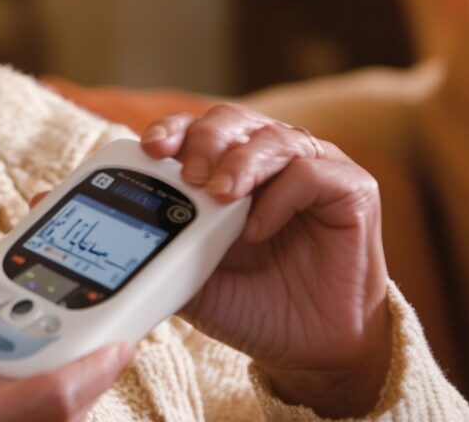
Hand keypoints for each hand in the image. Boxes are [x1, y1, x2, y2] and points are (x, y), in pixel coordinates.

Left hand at [139, 105, 391, 416]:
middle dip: (204, 141)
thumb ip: (164, 247)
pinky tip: (259, 227)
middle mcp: (268, 159)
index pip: (196, 129)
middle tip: (191, 177)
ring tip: (220, 196)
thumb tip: (118, 233)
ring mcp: (312, 168)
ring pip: (271, 138)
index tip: (151, 148)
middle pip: (230, 120)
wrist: (306, 348)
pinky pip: (311, 171)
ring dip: (240, 163)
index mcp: (228, 169)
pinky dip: (281, 194)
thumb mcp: (194, 276)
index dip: (173, 130)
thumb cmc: (252, 302)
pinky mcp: (350, 189)